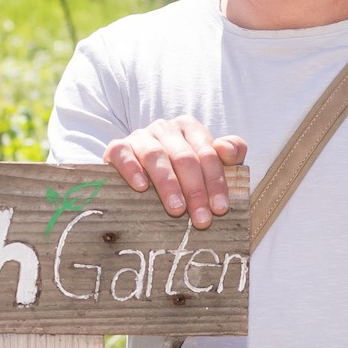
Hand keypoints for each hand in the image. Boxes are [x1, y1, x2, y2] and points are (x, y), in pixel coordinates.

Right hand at [103, 116, 246, 228]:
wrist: (138, 170)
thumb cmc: (180, 171)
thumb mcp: (208, 161)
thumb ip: (230, 153)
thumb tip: (229, 151)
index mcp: (189, 128)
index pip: (207, 153)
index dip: (215, 182)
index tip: (220, 209)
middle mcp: (165, 128)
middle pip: (184, 158)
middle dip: (195, 190)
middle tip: (201, 219)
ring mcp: (140, 136)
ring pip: (156, 156)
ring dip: (168, 184)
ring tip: (176, 209)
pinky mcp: (118, 147)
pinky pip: (122, 153)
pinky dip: (132, 169)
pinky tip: (141, 187)